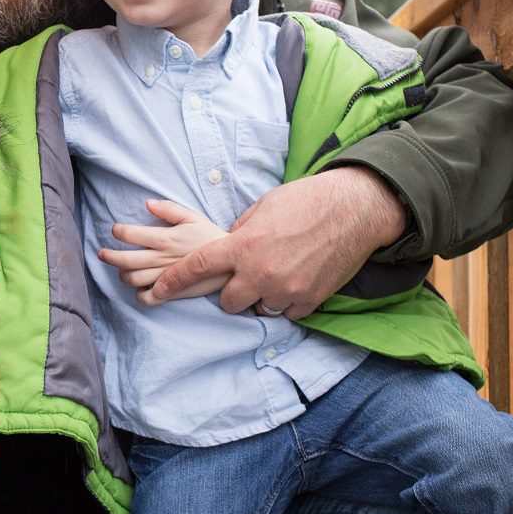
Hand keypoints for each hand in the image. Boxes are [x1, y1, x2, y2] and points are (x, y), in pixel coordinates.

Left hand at [98, 200, 228, 306]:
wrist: (230, 263)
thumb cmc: (209, 237)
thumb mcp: (193, 217)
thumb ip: (169, 209)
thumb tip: (148, 203)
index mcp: (166, 238)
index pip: (131, 234)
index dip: (118, 231)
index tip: (116, 230)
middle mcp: (162, 258)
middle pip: (126, 260)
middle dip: (109, 256)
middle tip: (102, 253)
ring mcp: (166, 277)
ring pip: (133, 280)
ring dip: (122, 274)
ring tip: (121, 269)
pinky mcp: (172, 292)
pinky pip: (147, 299)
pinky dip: (138, 294)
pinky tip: (138, 287)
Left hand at [151, 167, 407, 319]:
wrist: (354, 209)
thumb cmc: (305, 201)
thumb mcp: (262, 208)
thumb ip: (239, 232)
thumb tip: (226, 245)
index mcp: (243, 245)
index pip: (197, 267)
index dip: (174, 281)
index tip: (158, 291)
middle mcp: (260, 272)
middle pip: (228, 301)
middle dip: (231, 292)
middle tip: (245, 276)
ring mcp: (286, 289)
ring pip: (258, 308)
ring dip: (260, 296)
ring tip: (275, 275)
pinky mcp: (310, 300)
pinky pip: (287, 312)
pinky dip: (287, 302)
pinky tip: (296, 281)